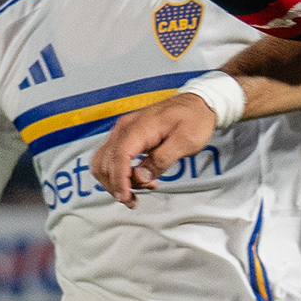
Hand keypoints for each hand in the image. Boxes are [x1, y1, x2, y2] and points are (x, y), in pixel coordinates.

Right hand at [89, 92, 219, 205]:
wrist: (197, 103)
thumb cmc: (194, 118)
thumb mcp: (186, 141)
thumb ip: (162, 159)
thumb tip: (141, 176)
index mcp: (139, 127)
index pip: (118, 157)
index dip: (119, 181)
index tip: (126, 197)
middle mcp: (125, 127)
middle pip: (106, 163)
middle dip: (117, 185)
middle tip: (136, 198)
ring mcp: (123, 131)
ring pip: (103, 162)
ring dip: (114, 181)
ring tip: (138, 190)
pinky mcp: (126, 136)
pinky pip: (111, 158)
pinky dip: (117, 173)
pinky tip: (135, 179)